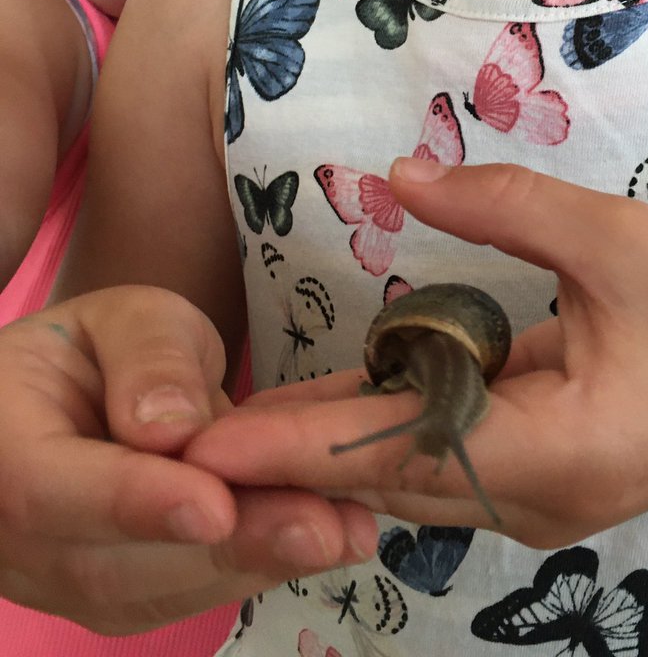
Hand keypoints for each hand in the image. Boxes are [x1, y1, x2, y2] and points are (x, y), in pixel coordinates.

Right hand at [0, 286, 375, 633]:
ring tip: (344, 533)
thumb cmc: (94, 348)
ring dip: (255, 566)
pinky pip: (180, 597)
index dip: (134, 502)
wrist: (69, 401)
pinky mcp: (115, 600)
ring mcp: (60, 581)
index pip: (51, 490)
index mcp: (2, 445)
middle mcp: (16, 538)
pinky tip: (324, 539)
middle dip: (228, 547)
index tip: (213, 504)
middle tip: (322, 528)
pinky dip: (254, 569)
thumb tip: (171, 427)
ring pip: (153, 593)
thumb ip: (148, 358)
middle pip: (111, 563)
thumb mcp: (123, 316)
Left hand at [184, 160, 647, 547]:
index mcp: (557, 452)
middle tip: (182, 435)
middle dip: (286, 457)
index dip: (298, 443)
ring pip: (408, 475)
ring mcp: (537, 502)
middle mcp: (534, 499)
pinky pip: (442, 459)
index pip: (398, 449)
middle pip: (386, 477)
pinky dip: (381, 433)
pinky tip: (320, 410)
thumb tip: (400, 175)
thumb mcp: (617, 241)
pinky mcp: (541, 480)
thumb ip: (505, 207)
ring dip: (325, 447)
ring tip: (226, 426)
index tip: (205, 443)